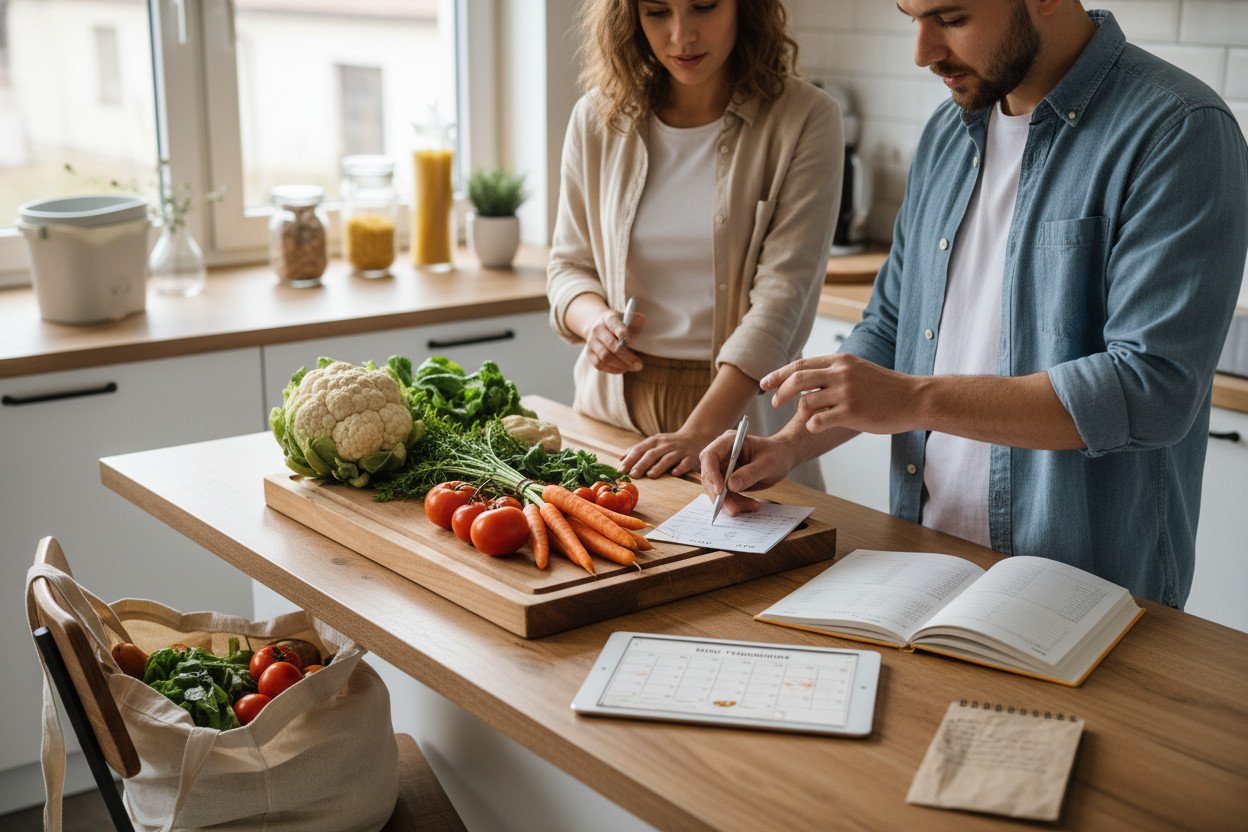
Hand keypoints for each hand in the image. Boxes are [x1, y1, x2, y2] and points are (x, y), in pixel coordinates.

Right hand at [583, 308, 646, 373]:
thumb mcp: (626, 318)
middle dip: (626, 357)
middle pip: (610, 345)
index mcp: (608, 318)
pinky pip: (600, 365)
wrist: (599, 327)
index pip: (613, 324)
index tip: (628, 338)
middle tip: (639, 365)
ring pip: (604, 357)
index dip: (620, 331)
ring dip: (621, 365)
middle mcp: (597, 330)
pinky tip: (624, 369)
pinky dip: (613, 369)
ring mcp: (592, 342)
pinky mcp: (590, 354)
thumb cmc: (619, 324)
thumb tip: (642, 320)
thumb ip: (635, 320)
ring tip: (633, 368)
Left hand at [620, 427, 712, 478]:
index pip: (640, 449)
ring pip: (667, 458)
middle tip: (632, 475)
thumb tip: (621, 459)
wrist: (696, 436)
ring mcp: (679, 451)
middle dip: (641, 464)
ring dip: (659, 466)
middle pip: (652, 454)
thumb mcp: (654, 443)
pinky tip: (674, 474)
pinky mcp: (691, 458)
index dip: (630, 459)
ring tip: (650, 475)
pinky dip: (679, 468)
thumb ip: (639, 450)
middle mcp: (666, 445)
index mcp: (655, 441)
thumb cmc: (670, 444)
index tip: (621, 470)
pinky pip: (685, 463)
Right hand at [698, 432, 796, 516]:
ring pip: (716, 490)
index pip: (710, 456)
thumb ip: (750, 473)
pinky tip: (751, 506)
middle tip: (733, 509)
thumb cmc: (776, 454)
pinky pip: (726, 495)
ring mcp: (724, 468)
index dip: (711, 474)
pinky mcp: (728, 480)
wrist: (783, 458)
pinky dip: (736, 503)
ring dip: (729, 502)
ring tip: (750, 507)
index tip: (720, 491)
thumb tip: (731, 486)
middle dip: (719, 496)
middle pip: (709, 476)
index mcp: (728, 442)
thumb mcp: (767, 463)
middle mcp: (722, 454)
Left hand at [762, 353, 919, 434]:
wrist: (914, 398)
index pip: (800, 364)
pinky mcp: (852, 412)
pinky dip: (812, 425)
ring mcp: (846, 393)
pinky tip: (817, 427)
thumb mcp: (859, 369)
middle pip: (797, 379)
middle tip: (775, 403)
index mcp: (840, 360)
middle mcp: (841, 373)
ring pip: (806, 401)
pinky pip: (819, 420)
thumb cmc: (887, 388)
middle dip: (780, 392)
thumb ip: (835, 371)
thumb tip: (809, 377)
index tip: (765, 383)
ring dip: (800, 412)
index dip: (779, 374)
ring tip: (805, 418)